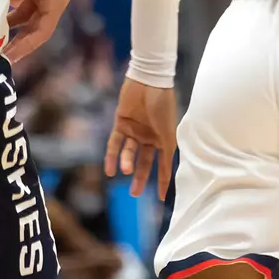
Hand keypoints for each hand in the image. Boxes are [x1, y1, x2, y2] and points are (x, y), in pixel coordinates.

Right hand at [3, 0, 72, 62]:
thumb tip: (12, 3)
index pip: (29, 14)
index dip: (14, 27)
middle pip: (34, 25)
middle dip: (17, 41)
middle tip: (1, 55)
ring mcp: (58, 1)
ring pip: (40, 30)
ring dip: (22, 45)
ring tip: (5, 57)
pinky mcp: (58, 2)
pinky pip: (44, 28)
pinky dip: (30, 40)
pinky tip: (15, 49)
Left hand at [105, 78, 178, 198]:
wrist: (149, 81)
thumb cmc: (163, 105)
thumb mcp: (168, 132)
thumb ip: (167, 152)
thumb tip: (168, 172)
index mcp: (164, 139)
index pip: (163, 164)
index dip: (162, 180)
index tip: (160, 198)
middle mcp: (150, 137)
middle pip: (144, 162)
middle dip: (139, 177)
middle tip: (133, 193)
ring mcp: (135, 131)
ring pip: (128, 153)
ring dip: (125, 162)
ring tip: (124, 170)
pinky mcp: (121, 124)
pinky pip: (114, 143)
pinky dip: (111, 156)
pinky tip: (110, 169)